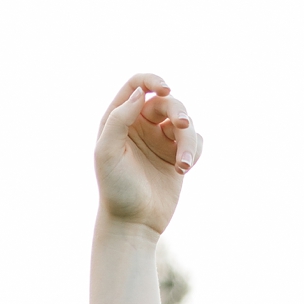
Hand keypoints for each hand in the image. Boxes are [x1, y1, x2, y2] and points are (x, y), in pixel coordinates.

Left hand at [95, 73, 201, 234]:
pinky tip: (183, 169)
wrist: (134, 224)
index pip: (137, 85)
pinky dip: (194, 151)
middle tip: (182, 126)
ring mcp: (160, 140)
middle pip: (168, 102)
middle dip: (178, 112)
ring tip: (183, 165)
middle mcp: (140, 125)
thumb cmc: (115, 189)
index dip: (153, 80)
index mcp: (119, 120)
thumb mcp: (107, 153)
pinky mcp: (177, 155)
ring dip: (188, 140)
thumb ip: (118, 120)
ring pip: (186, 122)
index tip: (166, 89)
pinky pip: (196, 140)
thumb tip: (139, 93)